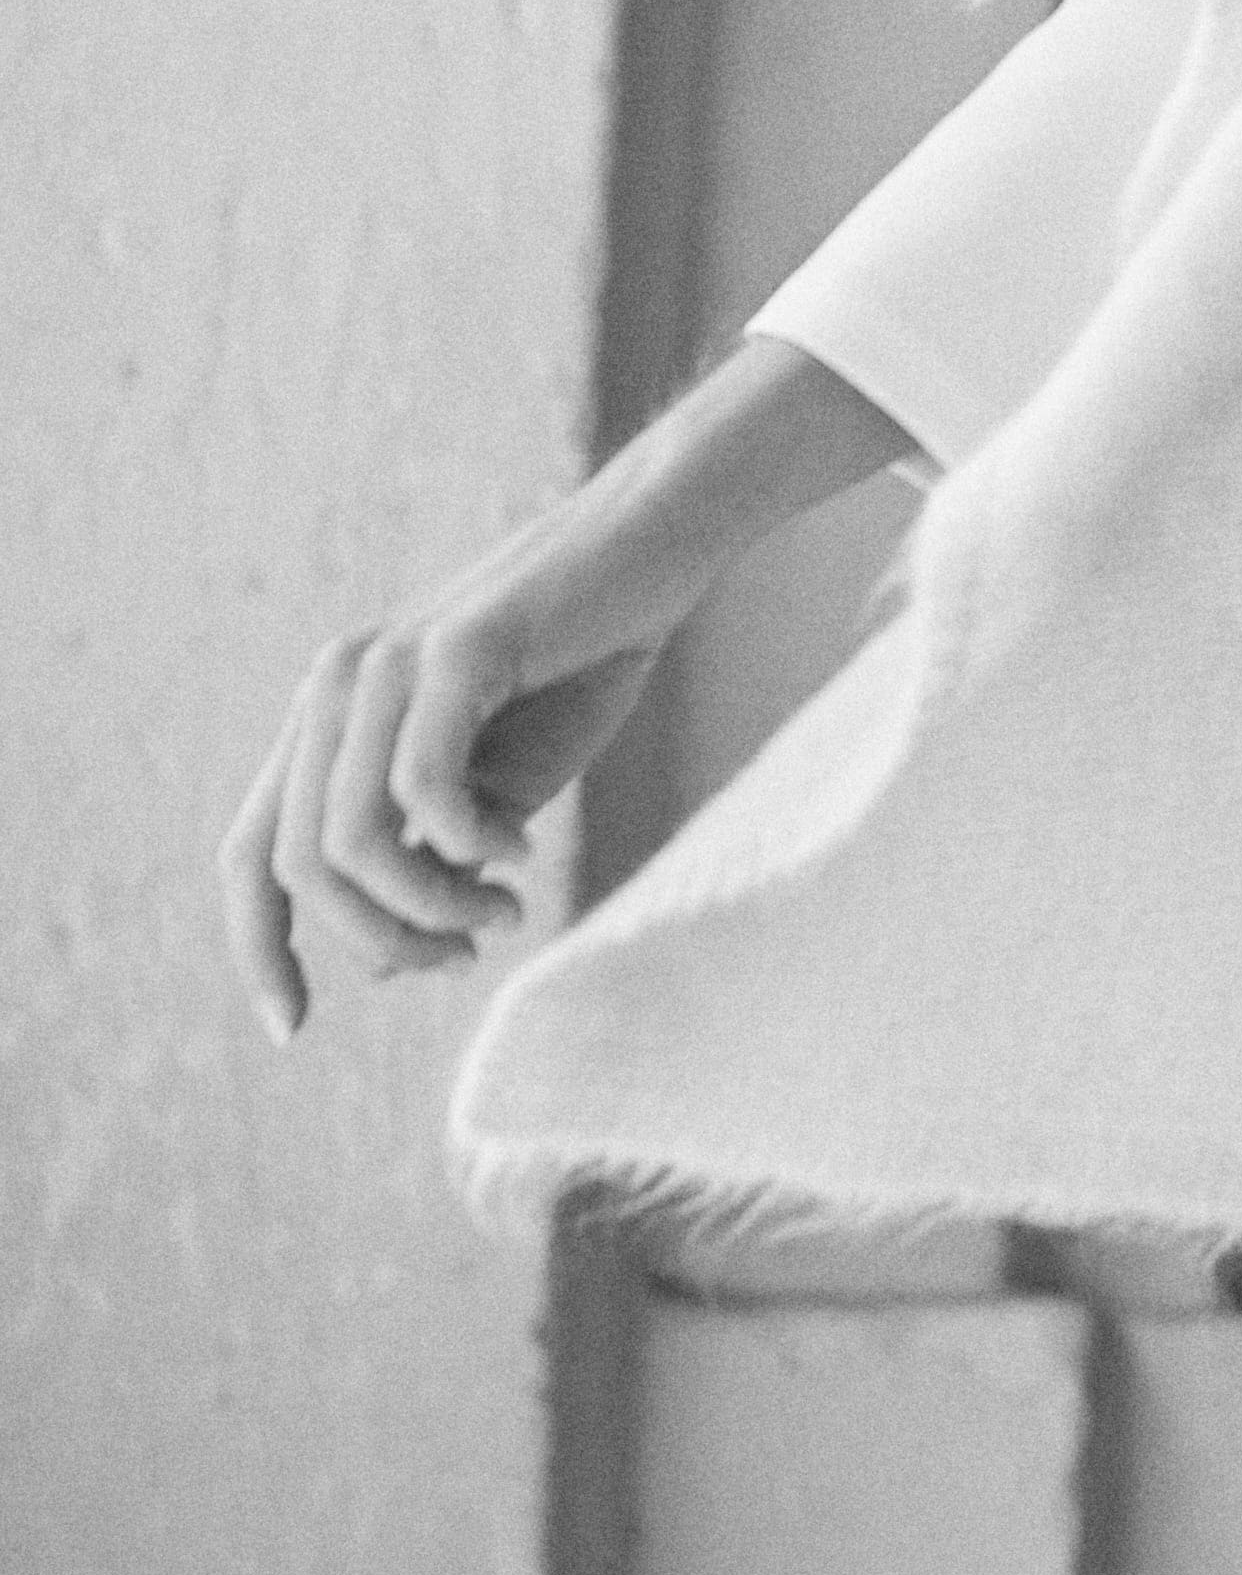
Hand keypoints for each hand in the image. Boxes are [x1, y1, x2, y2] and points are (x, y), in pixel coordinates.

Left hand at [217, 558, 668, 1043]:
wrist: (658, 548)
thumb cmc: (586, 662)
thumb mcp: (503, 789)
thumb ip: (435, 860)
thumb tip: (375, 963)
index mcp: (331, 718)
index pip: (250, 850)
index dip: (257, 947)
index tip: (295, 1026)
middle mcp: (334, 687)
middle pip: (295, 863)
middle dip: (378, 938)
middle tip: (467, 951)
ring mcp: (385, 664)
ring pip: (350, 840)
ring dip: (430, 905)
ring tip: (504, 909)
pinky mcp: (453, 651)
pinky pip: (422, 789)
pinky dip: (470, 847)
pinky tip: (522, 852)